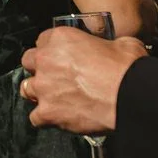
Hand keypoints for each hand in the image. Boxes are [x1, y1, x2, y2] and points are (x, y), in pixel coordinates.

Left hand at [19, 27, 147, 133]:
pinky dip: (45, 119)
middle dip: (40, 69)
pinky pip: (35, 117)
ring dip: (38, 93)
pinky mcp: (47, 112)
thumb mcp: (121, 43)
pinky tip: (58, 118)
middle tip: (56, 78)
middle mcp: (46, 60)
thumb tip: (113, 49)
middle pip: (29, 62)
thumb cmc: (128, 68)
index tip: (61, 59)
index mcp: (60, 38)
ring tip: (54, 99)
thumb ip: (107, 44)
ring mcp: (44, 87)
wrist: (131, 96)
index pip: (43, 41)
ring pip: (27, 89)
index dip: (52, 51)